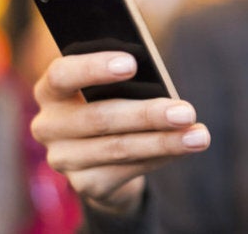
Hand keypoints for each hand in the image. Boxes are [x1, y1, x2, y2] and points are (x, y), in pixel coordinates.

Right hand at [31, 51, 210, 214]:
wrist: (105, 156)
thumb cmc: (114, 102)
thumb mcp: (115, 87)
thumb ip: (127, 81)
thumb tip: (162, 87)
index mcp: (51, 90)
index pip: (62, 75)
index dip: (94, 68)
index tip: (132, 63)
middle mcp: (48, 125)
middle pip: (99, 117)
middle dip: (147, 114)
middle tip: (186, 112)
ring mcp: (64, 158)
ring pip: (119, 147)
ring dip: (164, 142)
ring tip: (199, 136)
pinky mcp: (85, 184)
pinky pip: (128, 170)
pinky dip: (160, 157)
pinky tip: (184, 148)